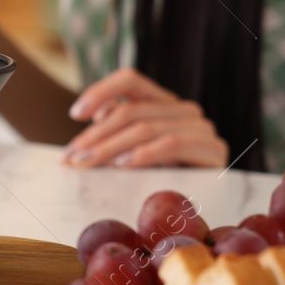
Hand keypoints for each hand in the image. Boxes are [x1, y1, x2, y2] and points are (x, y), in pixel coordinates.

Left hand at [61, 69, 227, 168]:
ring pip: (146, 128)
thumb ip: (116, 129)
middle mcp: (183, 109)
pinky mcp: (212, 150)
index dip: (100, 91)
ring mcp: (200, 127)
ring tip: (89, 164)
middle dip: (96, 135)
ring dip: (111, 147)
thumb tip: (95, 117)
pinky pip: (172, 144)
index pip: (130, 79)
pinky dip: (144, 153)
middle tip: (72, 157)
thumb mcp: (131, 150)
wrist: (204, 205)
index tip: (75, 114)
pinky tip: (123, 165)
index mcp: (162, 101)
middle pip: (132, 110)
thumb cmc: (160, 177)